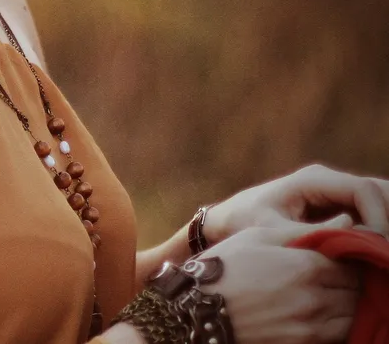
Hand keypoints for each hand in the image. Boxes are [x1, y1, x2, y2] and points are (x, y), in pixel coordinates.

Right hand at [188, 216, 364, 343]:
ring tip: (323, 294)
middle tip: (328, 275)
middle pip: (354, 288)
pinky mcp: (304, 343)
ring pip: (352, 313)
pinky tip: (316, 312)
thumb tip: (347, 221)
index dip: (343, 258)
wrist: (197, 307)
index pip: (349, 262)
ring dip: (344, 302)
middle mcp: (315, 297)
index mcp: (306, 265)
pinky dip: (336, 323)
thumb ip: (304, 231)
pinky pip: (339, 334)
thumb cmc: (225, 266)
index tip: (330, 257)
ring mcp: (311, 324)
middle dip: (346, 280)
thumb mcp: (258, 236)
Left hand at [208, 163, 388, 242]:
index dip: (379, 217)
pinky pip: (370, 215)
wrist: (227, 221)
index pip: (364, 190)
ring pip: (378, 202)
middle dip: (387, 221)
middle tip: (385, 255)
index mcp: (313, 179)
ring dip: (384, 226)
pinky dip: (377, 231)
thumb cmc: (243, 222)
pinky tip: (373, 255)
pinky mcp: (339, 208)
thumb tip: (353, 229)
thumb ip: (309, 233)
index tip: (378, 247)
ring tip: (380, 256)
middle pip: (379, 193)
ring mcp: (335, 193)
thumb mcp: (269, 230)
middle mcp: (329, 181)